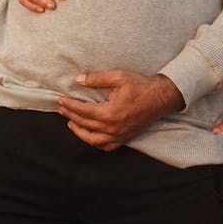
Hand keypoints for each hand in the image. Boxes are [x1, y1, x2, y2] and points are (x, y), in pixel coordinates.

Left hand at [58, 71, 184, 150]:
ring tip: (70, 122)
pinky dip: (95, 143)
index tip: (61, 100)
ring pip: (92, 140)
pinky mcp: (125, 139)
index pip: (83, 111)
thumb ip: (97, 79)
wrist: (161, 98)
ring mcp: (119, 136)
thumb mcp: (119, 77)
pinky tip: (88, 135)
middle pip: (84, 124)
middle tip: (61, 108)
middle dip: (70, 115)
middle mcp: (113, 128)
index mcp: (110, 113)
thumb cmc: (141, 86)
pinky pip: (106, 146)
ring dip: (79, 132)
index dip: (70, 106)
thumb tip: (78, 80)